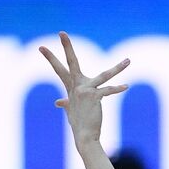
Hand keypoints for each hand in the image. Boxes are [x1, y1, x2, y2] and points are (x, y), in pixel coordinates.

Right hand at [39, 31, 129, 145]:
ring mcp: (85, 90)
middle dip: (66, 47)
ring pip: (104, 75)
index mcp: (71, 86)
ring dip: (118, 68)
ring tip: (128, 61)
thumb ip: (66, 103)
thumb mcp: (70, 110)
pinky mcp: (94, 96)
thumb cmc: (78, 123)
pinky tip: (126, 86)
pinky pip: (109, 91)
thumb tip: (58, 102)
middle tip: (61, 32)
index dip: (50, 57)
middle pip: (71, 62)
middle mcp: (76, 85)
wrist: (84, 136)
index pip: (59, 69)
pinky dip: (117, 89)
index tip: (40, 47)